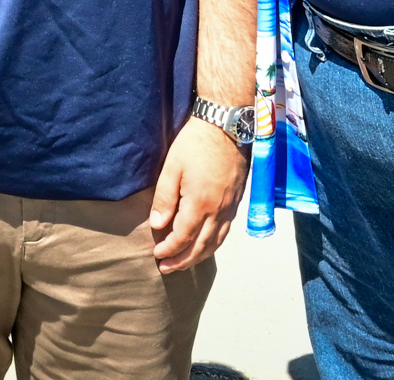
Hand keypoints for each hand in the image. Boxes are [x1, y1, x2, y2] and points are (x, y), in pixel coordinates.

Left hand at [149, 117, 245, 272]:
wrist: (226, 125)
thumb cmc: (195, 143)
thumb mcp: (172, 167)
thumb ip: (165, 199)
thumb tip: (158, 225)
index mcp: (200, 204)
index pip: (183, 237)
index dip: (169, 249)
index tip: (157, 255)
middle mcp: (219, 211)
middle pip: (201, 246)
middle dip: (183, 260)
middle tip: (167, 268)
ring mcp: (231, 207)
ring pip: (216, 242)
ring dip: (200, 256)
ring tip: (186, 262)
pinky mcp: (237, 200)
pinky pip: (226, 231)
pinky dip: (214, 243)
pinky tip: (207, 244)